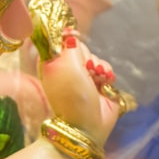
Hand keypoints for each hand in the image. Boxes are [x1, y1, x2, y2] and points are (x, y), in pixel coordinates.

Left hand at [37, 29, 120, 144]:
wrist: (87, 125)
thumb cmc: (72, 96)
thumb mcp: (65, 67)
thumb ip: (69, 46)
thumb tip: (70, 32)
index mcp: (51, 63)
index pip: (58, 40)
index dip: (68, 38)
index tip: (75, 38)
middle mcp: (65, 68)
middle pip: (79, 46)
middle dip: (87, 56)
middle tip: (86, 70)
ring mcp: (82, 76)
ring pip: (94, 56)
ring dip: (99, 66)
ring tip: (96, 79)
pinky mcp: (98, 82)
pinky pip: (105, 67)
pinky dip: (107, 73)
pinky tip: (105, 82)